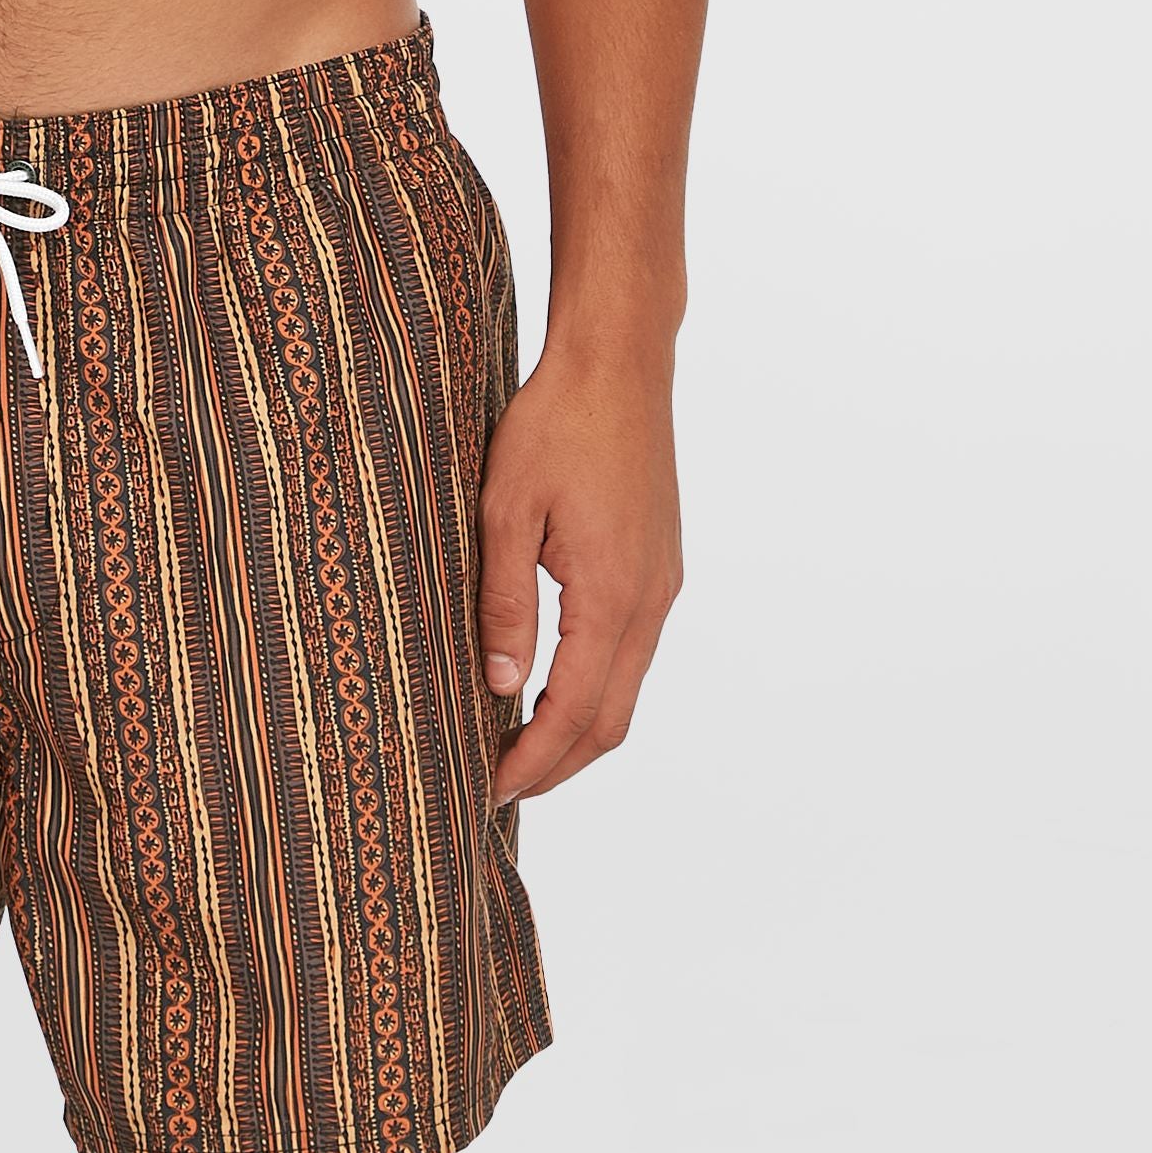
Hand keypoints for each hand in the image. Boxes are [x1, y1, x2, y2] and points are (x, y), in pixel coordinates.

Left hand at [477, 346, 681, 803]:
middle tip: (500, 788)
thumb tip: (502, 688)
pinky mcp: (660, 564)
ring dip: (577, 730)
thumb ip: (504, 602)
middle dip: (558, 765)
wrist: (618, 362)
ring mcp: (662, 584)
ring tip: (518, 746)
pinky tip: (552, 682)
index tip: (489, 789)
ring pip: (627, 688)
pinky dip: (594, 687)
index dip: (533, 761)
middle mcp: (650, 601)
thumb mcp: (505, 510)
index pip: (575, 712)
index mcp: (612, 595)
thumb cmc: (554, 424)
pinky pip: (633, 650)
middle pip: (612, 720)